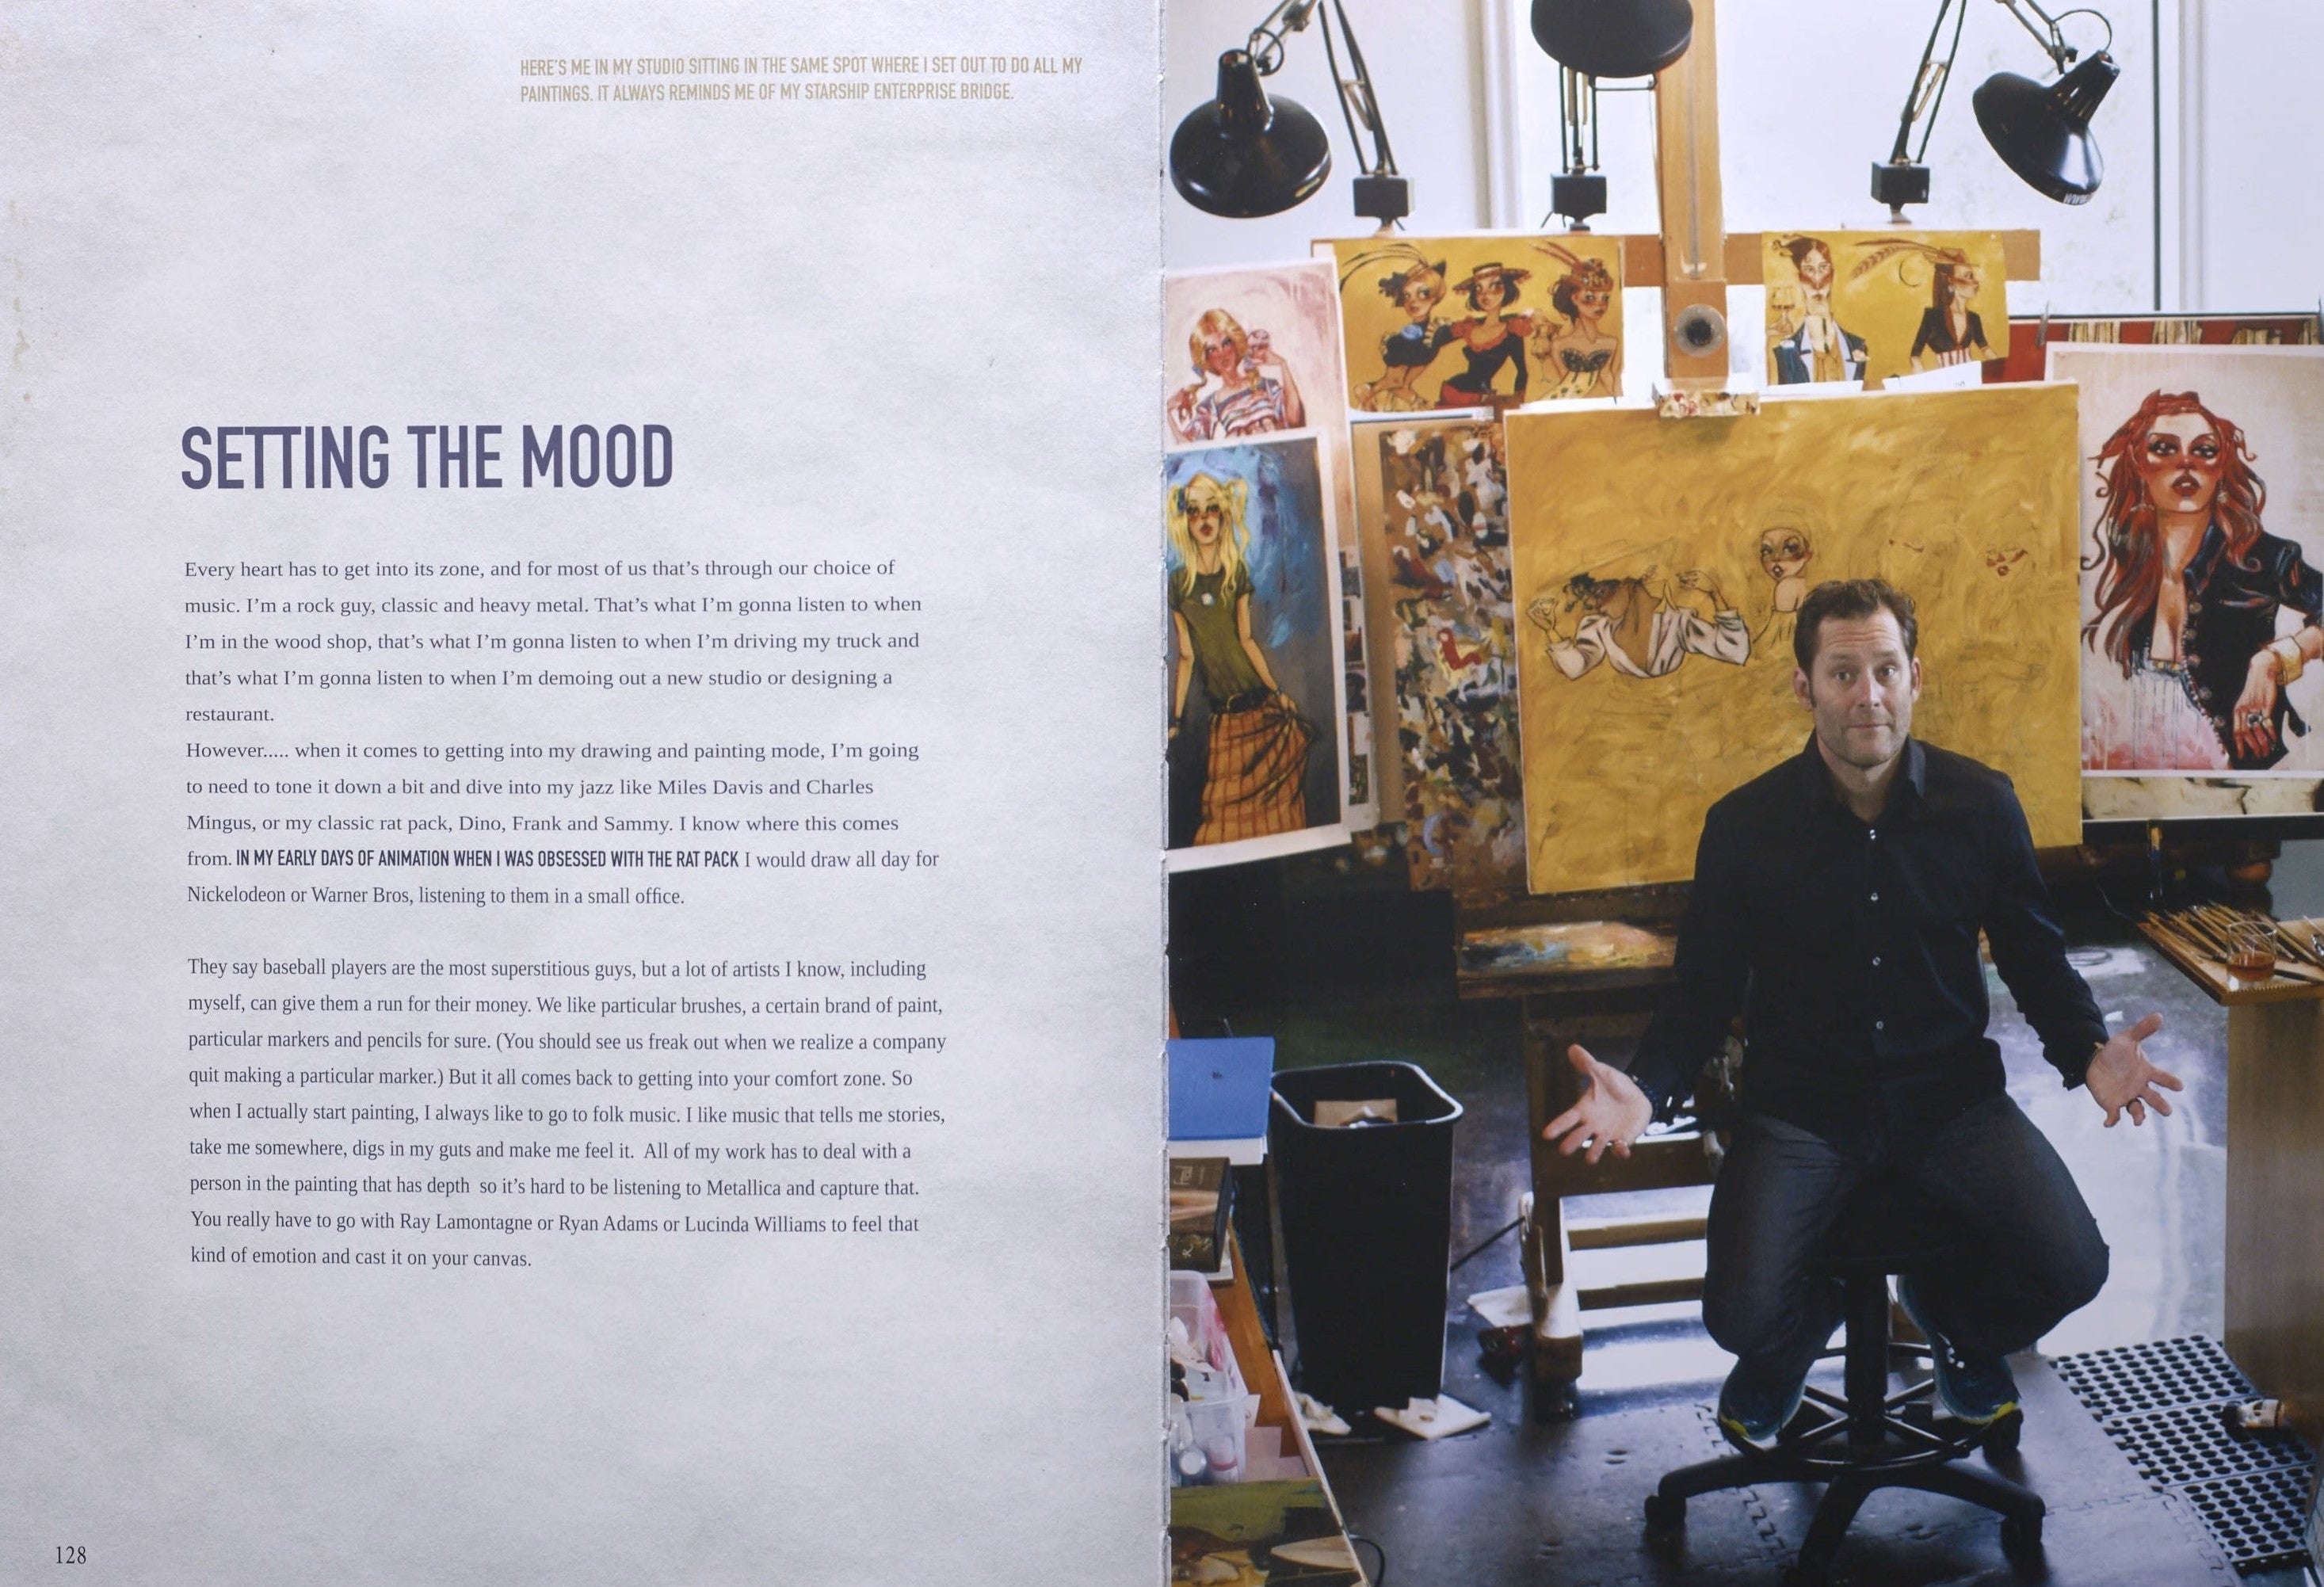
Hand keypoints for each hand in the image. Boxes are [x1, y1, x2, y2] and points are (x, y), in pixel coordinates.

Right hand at [1542, 1045, 1653, 1163]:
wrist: (1637, 1096)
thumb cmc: (1614, 1086)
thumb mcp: (1601, 1072)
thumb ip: (1587, 1064)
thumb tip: (1573, 1047)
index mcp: (1584, 1110)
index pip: (1567, 1119)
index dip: (1557, 1127)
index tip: (1546, 1135)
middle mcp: (1592, 1125)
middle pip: (1578, 1136)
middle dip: (1572, 1143)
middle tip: (1564, 1150)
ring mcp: (1607, 1134)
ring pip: (1597, 1147)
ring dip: (1593, 1153)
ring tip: (1590, 1158)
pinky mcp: (1623, 1140)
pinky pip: (1620, 1149)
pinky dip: (1620, 1151)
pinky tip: (1621, 1149)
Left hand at [2085, 1013, 2183, 1126]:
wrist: (2096, 1061)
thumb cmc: (2116, 1052)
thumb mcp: (2127, 1039)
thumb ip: (2142, 1030)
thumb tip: (2159, 1015)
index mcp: (2146, 1072)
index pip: (2162, 1077)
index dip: (2170, 1082)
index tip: (2179, 1086)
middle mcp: (2140, 1087)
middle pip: (2154, 1098)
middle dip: (2160, 1105)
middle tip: (2167, 1111)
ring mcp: (2128, 1096)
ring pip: (2137, 1109)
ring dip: (2138, 1115)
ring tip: (2138, 1120)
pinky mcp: (2113, 1104)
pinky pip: (2114, 1115)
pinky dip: (2113, 1120)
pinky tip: (2109, 1122)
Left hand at [2233, 657, 2281, 759]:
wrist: (2260, 672)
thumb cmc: (2253, 690)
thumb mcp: (2245, 703)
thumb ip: (2244, 717)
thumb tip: (2247, 732)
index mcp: (2236, 711)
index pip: (2235, 732)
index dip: (2238, 745)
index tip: (2241, 756)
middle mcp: (2244, 711)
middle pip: (2246, 734)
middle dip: (2252, 748)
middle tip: (2259, 756)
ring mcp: (2255, 708)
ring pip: (2257, 730)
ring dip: (2262, 743)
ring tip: (2267, 752)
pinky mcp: (2266, 705)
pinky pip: (2267, 723)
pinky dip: (2271, 733)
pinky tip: (2274, 740)